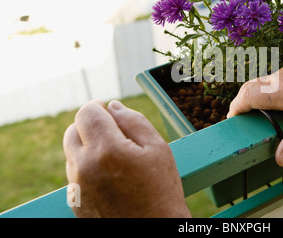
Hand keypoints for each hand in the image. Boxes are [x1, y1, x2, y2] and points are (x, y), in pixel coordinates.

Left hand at [63, 100, 190, 217]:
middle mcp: (84, 167)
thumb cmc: (161, 190)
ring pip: (72, 152)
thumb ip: (134, 121)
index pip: (86, 113)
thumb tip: (113, 106)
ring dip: (89, 147)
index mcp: (106, 150)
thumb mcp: (158, 148)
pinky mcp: (76, 201)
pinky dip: (88, 168)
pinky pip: (75, 174)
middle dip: (91, 126)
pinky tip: (111, 177)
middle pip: (73, 130)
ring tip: (116, 160)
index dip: (99, 107)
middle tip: (115, 135)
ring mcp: (77, 187)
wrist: (154, 231)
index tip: (109, 112)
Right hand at [227, 48, 282, 165]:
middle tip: (244, 121)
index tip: (233, 121)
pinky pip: (273, 80)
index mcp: (282, 91)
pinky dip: (268, 92)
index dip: (236, 108)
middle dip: (242, 104)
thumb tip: (279, 158)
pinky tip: (282, 106)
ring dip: (255, 97)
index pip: (247, 96)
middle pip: (250, 87)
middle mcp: (280, 77)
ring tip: (263, 117)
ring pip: (261, 82)